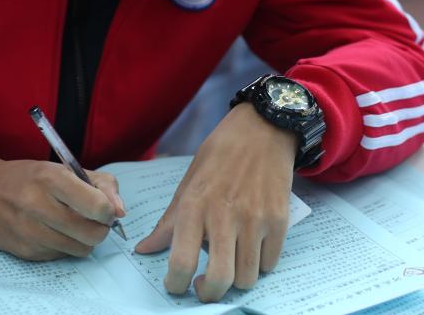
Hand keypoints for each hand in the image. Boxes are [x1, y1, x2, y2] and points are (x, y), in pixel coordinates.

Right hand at [0, 151, 124, 260]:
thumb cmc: (27, 177)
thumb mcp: (63, 168)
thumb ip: (100, 183)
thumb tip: (120, 211)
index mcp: (51, 179)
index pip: (98, 206)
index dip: (108, 210)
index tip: (105, 207)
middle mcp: (38, 206)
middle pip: (93, 233)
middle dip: (100, 228)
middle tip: (93, 219)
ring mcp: (30, 232)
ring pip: (80, 249)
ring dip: (84, 239)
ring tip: (74, 224)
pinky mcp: (25, 251)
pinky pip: (61, 256)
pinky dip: (64, 246)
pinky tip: (53, 231)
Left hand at [135, 103, 296, 301]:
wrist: (263, 129)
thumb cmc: (220, 155)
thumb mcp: (189, 183)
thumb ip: (168, 222)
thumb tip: (144, 250)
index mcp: (195, 205)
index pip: (182, 262)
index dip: (176, 284)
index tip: (177, 286)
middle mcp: (224, 215)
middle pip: (219, 280)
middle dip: (209, 294)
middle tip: (204, 287)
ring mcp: (255, 219)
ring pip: (247, 278)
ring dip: (236, 279)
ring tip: (230, 263)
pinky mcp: (279, 220)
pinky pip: (269, 264)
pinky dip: (259, 264)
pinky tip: (251, 248)